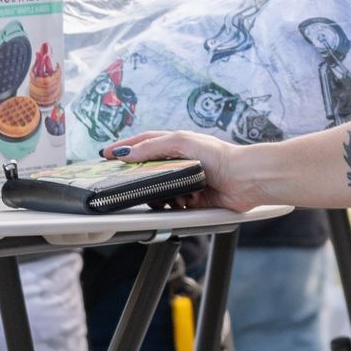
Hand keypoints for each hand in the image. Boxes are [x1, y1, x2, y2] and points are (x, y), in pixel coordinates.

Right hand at [102, 131, 262, 211]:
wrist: (245, 179)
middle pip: (149, 170)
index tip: (106, 154)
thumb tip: (128, 153)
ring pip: (159, 191)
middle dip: (139, 177)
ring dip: (158, 194)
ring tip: (163, 194)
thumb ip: (153, 146)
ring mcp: (186, 183)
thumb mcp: (182, 142)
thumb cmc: (219, 156)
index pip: (143, 143)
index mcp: (177, 145)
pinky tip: (179, 203)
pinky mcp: (194, 201)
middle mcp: (180, 163)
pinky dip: (172, 206)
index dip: (124, 148)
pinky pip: (173, 207)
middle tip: (127, 182)